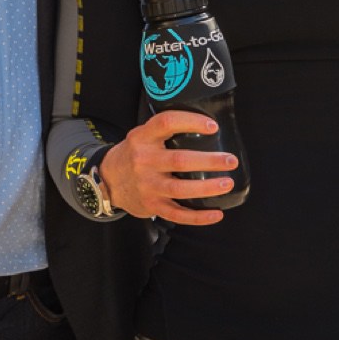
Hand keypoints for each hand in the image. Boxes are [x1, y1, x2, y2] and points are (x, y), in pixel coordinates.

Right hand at [101, 111, 235, 225]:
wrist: (108, 181)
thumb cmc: (134, 154)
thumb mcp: (141, 135)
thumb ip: (164, 130)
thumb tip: (205, 125)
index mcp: (142, 137)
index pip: (166, 123)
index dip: (190, 122)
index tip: (213, 126)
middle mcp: (143, 160)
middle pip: (179, 160)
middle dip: (209, 161)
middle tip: (230, 160)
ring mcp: (147, 185)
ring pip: (180, 189)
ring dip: (207, 188)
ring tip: (227, 183)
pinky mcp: (151, 205)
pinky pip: (178, 214)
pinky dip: (199, 217)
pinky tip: (217, 213)